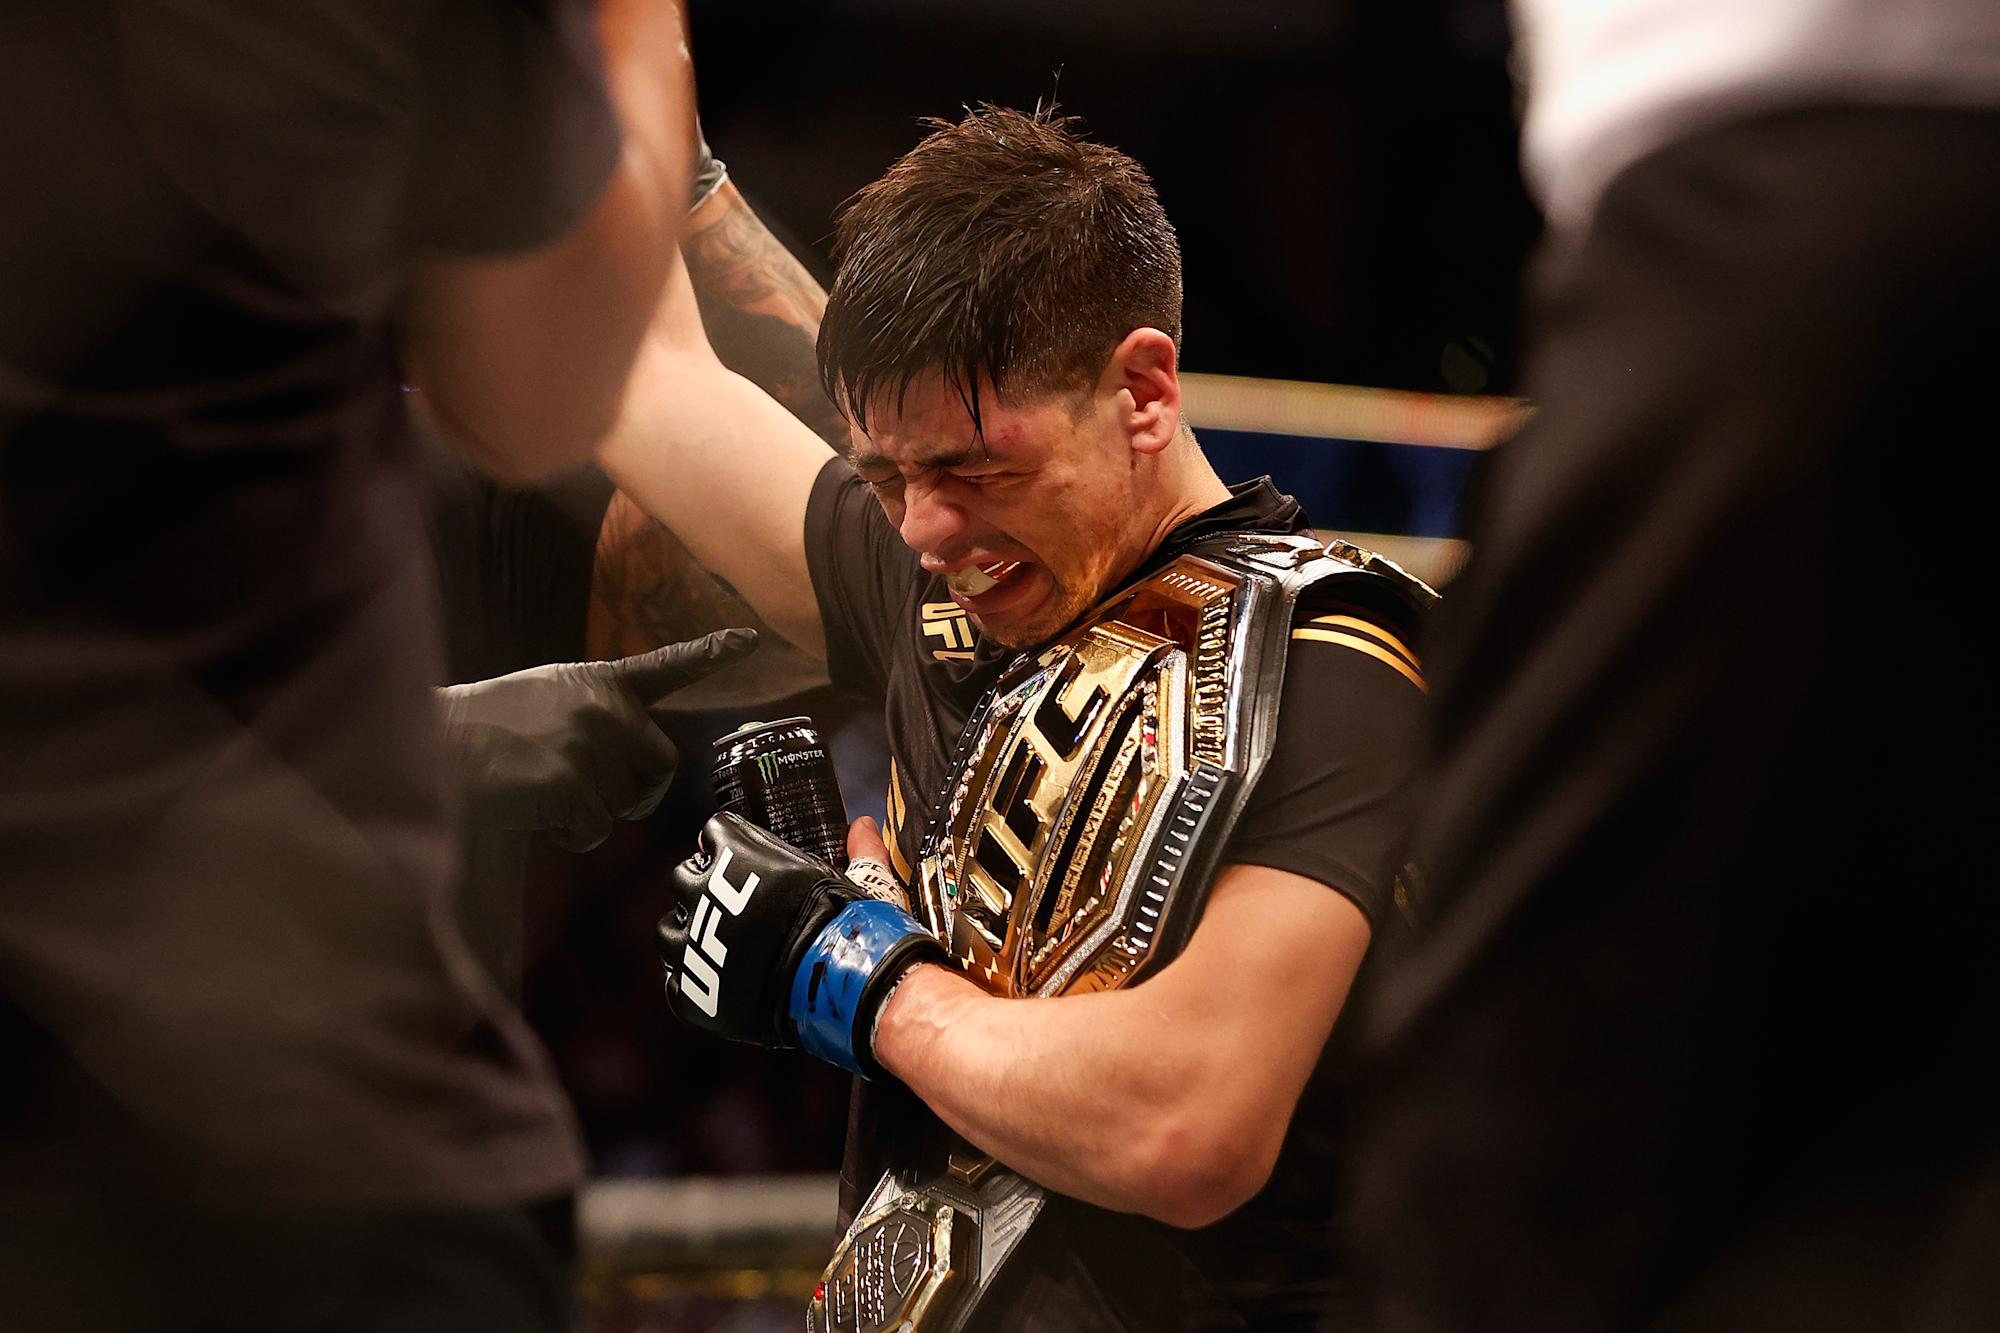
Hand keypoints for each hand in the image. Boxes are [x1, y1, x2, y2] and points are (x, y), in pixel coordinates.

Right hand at [440, 627, 755, 851]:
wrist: (435, 747)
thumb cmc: (487, 728)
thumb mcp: (549, 696)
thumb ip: (597, 714)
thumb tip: (631, 759)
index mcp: (600, 682)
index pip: (667, 666)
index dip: (712, 652)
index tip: (751, 637)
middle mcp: (607, 709)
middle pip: (660, 766)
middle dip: (636, 789)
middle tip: (587, 788)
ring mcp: (593, 745)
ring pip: (626, 804)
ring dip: (592, 811)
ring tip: (542, 785)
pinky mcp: (574, 783)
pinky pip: (595, 830)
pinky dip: (567, 833)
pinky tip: (533, 807)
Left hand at [658, 812, 942, 1076]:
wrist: (834, 985)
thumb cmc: (847, 926)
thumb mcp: (859, 878)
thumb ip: (858, 851)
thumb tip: (864, 826)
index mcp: (736, 854)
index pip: (714, 833)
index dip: (729, 845)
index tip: (740, 857)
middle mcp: (703, 892)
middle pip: (684, 878)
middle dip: (704, 888)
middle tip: (732, 906)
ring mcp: (691, 943)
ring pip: (670, 930)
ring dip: (690, 934)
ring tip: (718, 948)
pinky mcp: (691, 990)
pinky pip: (673, 982)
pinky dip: (690, 982)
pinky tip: (716, 982)